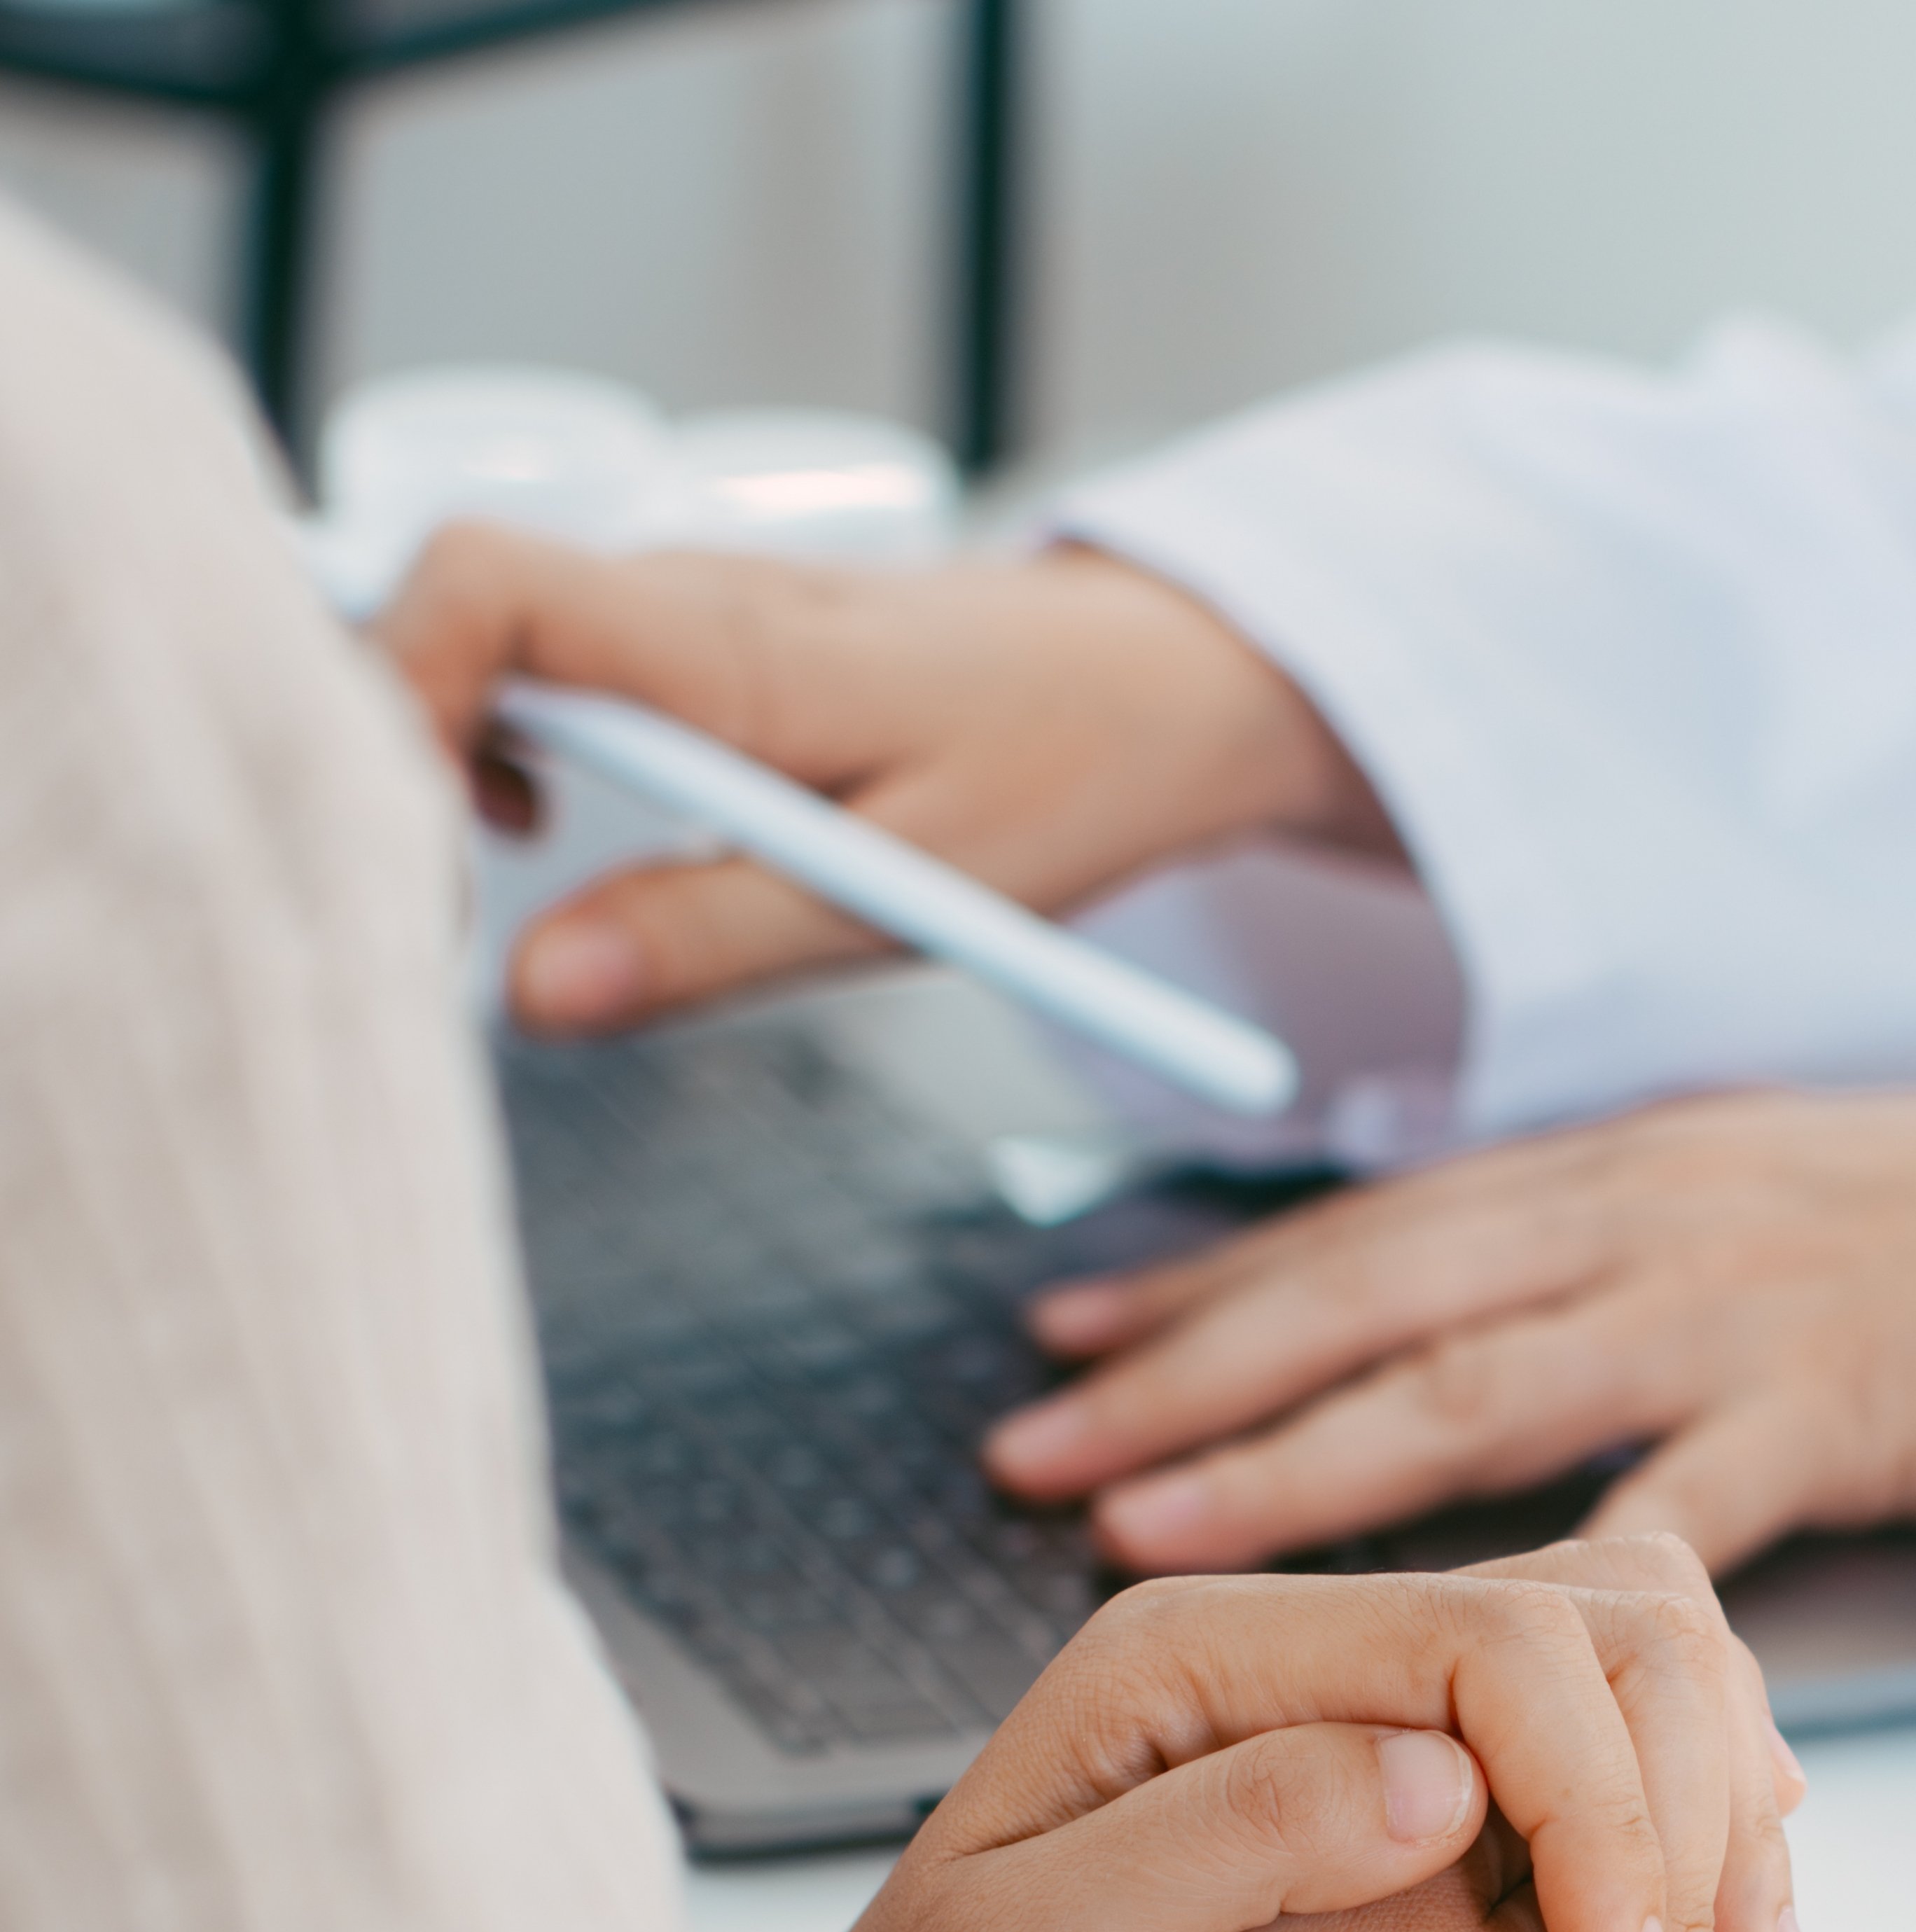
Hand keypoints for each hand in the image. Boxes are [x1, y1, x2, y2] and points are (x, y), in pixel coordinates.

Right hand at [375, 528, 1390, 1030]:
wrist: (1155, 682)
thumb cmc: (1062, 774)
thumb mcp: (900, 895)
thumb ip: (711, 938)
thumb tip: (530, 996)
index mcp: (728, 644)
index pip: (483, 585)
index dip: (399, 693)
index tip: (424, 851)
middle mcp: (681, 594)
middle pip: (447, 609)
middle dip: (393, 749)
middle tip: (435, 905)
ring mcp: (678, 606)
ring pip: (486, 642)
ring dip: (444, 756)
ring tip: (483, 880)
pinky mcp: (688, 640)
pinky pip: (542, 663)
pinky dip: (502, 746)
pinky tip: (547, 832)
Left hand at [697, 1545, 1805, 1931]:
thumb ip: (1220, 1845)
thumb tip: (1451, 1775)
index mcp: (1190, 1656)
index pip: (1490, 1641)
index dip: (1605, 1806)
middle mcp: (1286, 1661)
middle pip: (1589, 1629)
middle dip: (1690, 1806)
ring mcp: (1344, 1730)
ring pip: (1616, 1686)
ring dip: (1709, 1825)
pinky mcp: (1386, 1818)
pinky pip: (1583, 1777)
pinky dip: (1669, 1853)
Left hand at [986, 1084, 1915, 1579]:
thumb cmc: (1893, 1232)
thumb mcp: (1701, 1197)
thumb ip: (1552, 1262)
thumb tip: (1388, 1322)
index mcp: (1580, 1182)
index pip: (1348, 1235)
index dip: (1195, 1289)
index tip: (1057, 1340)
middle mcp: (1615, 1231)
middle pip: (1359, 1304)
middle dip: (1184, 1377)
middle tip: (1033, 1451)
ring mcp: (1708, 1321)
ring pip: (1466, 1392)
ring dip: (1293, 1463)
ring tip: (1147, 1525)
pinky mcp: (1812, 1422)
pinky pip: (1668, 1519)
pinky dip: (1552, 1589)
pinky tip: (1448, 1650)